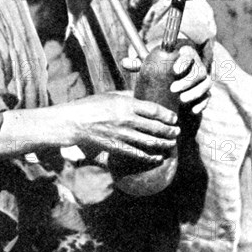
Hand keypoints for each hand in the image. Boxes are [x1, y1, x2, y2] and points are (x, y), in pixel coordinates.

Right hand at [65, 93, 179, 163]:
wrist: (74, 122)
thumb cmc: (92, 105)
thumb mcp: (111, 95)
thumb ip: (128, 97)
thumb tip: (142, 97)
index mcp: (126, 104)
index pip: (153, 110)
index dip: (167, 115)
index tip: (174, 117)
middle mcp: (126, 120)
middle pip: (155, 127)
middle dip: (170, 131)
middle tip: (177, 131)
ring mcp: (122, 135)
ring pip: (149, 142)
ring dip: (163, 143)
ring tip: (172, 143)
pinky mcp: (116, 147)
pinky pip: (137, 153)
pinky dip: (150, 156)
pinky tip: (158, 156)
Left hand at [122, 40, 211, 114]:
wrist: (177, 74)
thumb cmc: (162, 67)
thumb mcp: (153, 64)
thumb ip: (140, 63)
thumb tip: (123, 62)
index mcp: (186, 55)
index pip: (189, 56)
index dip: (183, 62)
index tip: (174, 70)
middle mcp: (197, 66)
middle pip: (198, 71)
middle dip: (187, 81)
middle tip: (173, 89)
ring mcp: (202, 79)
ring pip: (205, 84)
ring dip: (195, 92)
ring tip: (182, 100)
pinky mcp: (205, 92)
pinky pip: (207, 97)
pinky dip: (202, 104)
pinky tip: (193, 110)